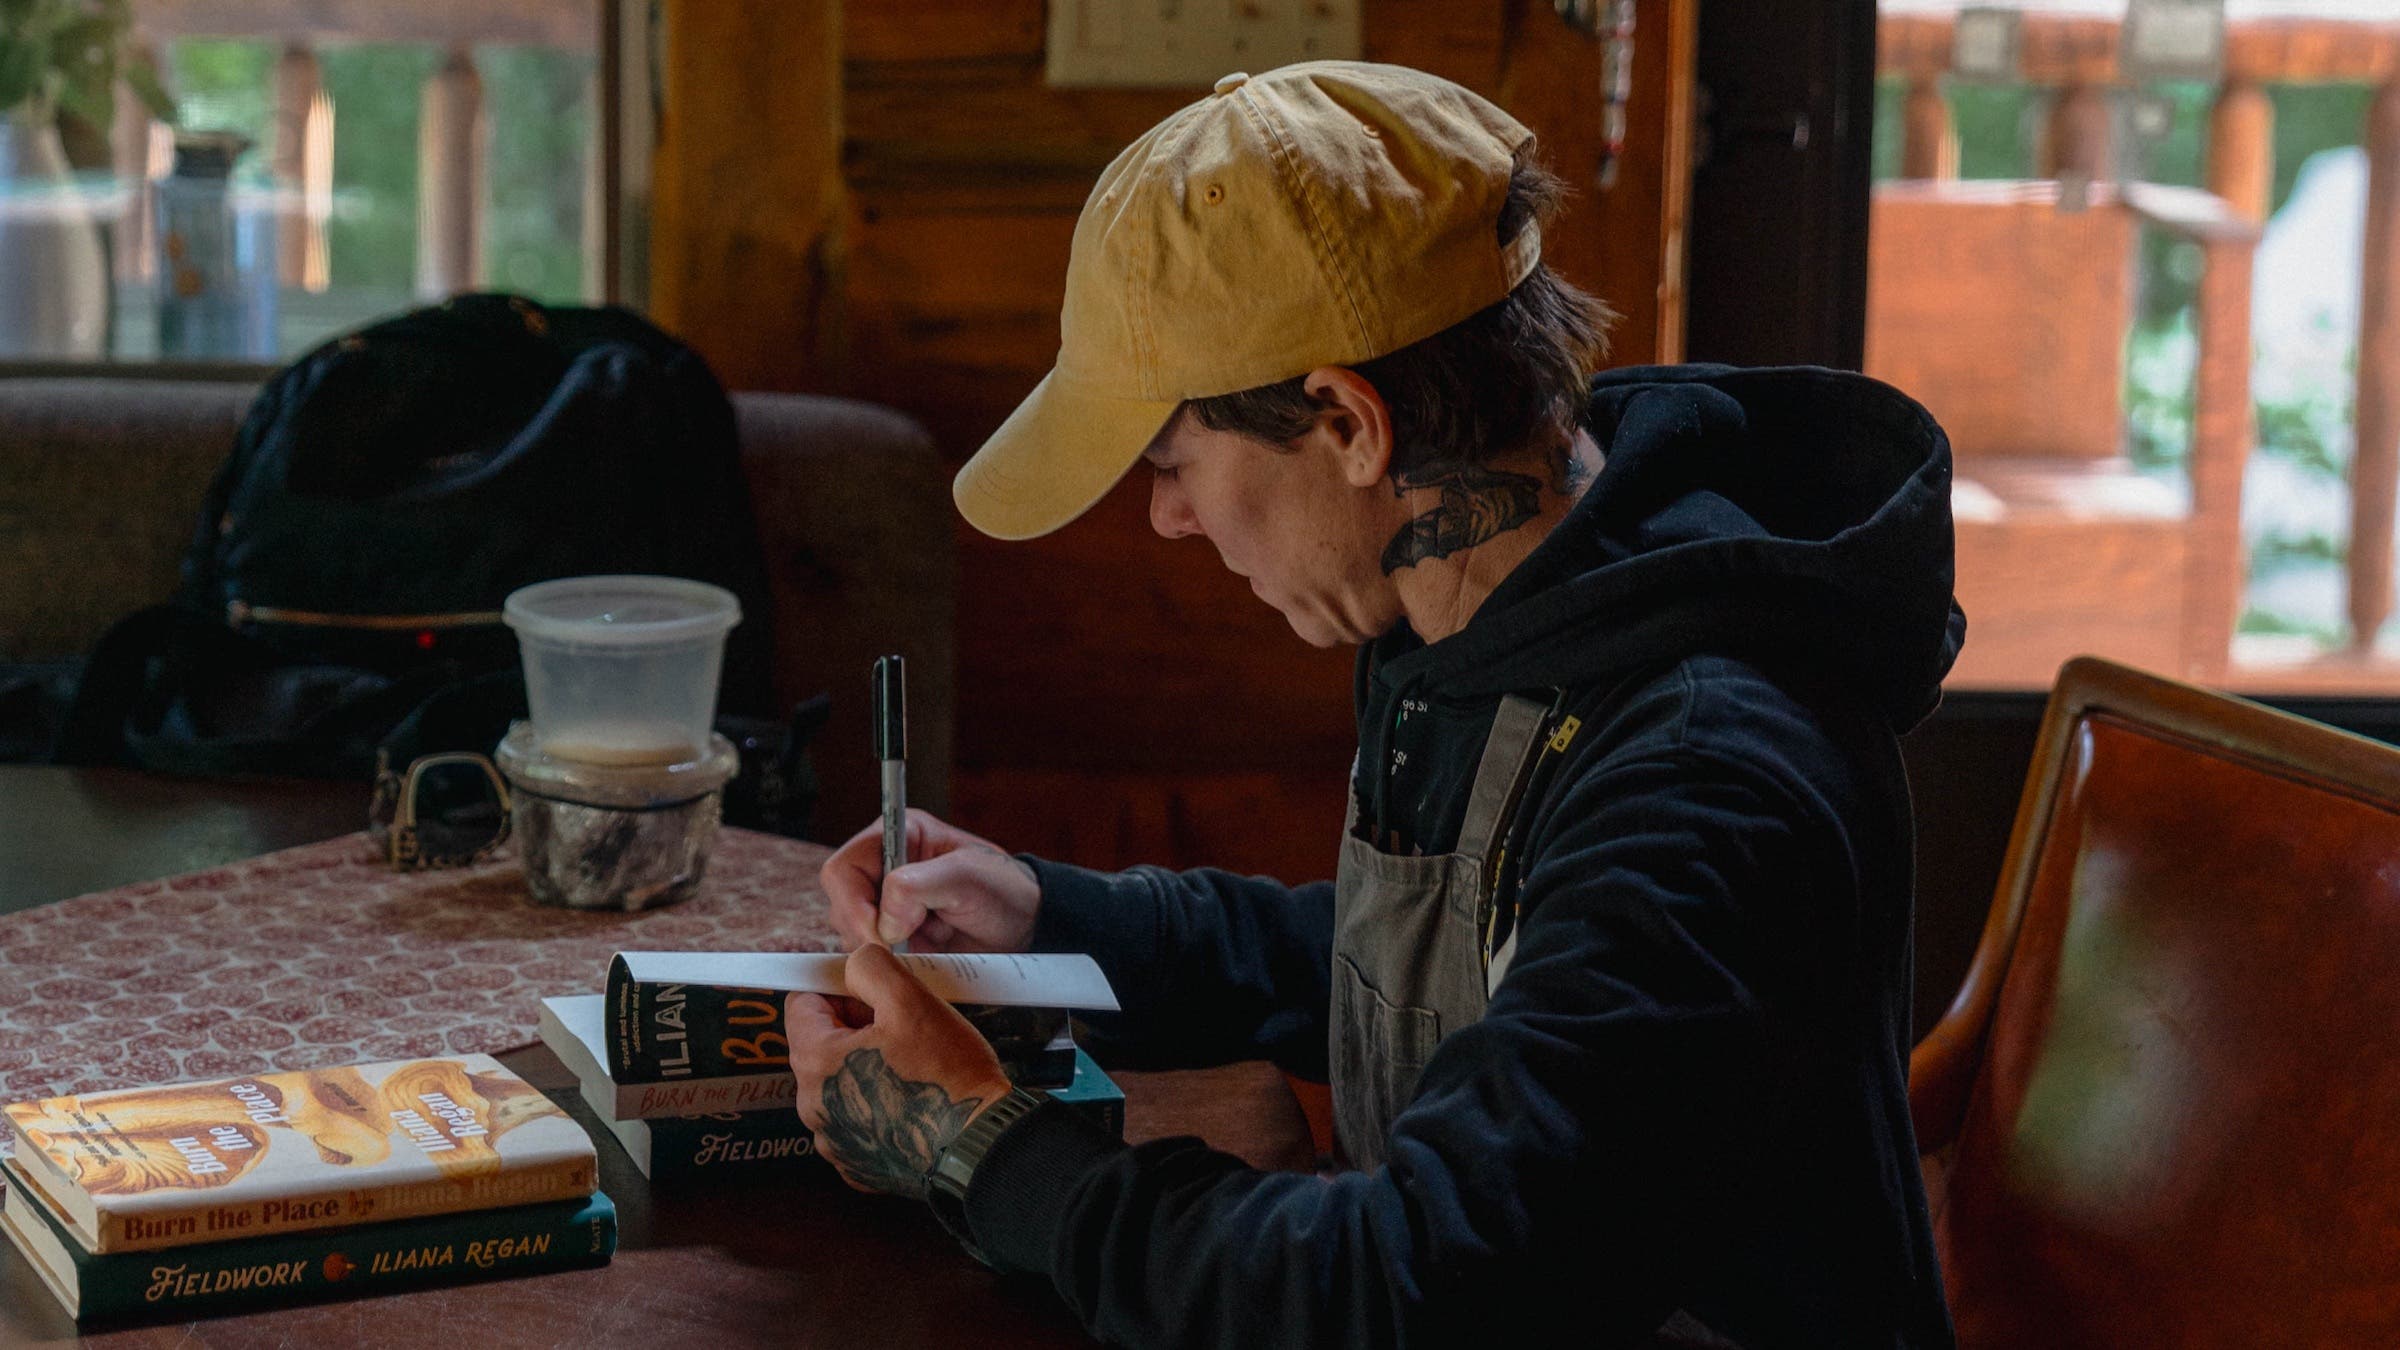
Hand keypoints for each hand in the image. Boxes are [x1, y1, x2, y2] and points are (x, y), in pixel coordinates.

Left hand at [785, 944, 1013, 1197]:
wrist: (982, 1148)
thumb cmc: (948, 1076)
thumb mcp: (911, 1000)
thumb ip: (870, 969)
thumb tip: (853, 968)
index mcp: (816, 1064)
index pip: (801, 1004)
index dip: (838, 989)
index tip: (873, 992)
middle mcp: (813, 1109)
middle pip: (821, 1046)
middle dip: (855, 1029)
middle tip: (903, 1027)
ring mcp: (835, 1143)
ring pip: (840, 1085)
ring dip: (867, 1068)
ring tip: (913, 1066)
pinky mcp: (859, 1167)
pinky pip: (858, 1122)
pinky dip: (878, 1107)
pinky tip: (913, 1102)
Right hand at [819, 809, 1040, 951]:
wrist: (1024, 927)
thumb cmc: (1002, 890)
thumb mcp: (966, 876)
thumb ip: (918, 886)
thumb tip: (885, 918)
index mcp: (896, 838)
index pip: (843, 869)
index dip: (853, 903)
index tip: (881, 932)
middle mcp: (883, 870)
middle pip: (840, 904)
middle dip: (866, 931)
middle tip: (905, 945)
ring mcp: (885, 906)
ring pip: (850, 935)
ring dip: (880, 950)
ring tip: (924, 946)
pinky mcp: (892, 938)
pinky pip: (870, 957)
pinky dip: (888, 964)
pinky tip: (919, 959)